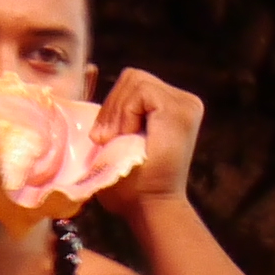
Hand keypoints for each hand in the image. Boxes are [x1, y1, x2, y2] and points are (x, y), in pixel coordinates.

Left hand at [95, 65, 206, 207]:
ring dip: (118, 114)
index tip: (106, 137)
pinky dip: (126, 114)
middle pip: (132, 77)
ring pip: (134, 80)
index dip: (114, 105)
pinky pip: (140, 91)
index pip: (133, 83)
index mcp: (171, 107)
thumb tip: (89, 68)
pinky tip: (130, 137)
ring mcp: (185, 103)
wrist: (148, 206)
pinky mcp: (180, 108)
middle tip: (110, 141)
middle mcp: (183, 101)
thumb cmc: (129, 182)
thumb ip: (111, 108)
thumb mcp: (115, 136)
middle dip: (113, 108)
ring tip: (122, 142)